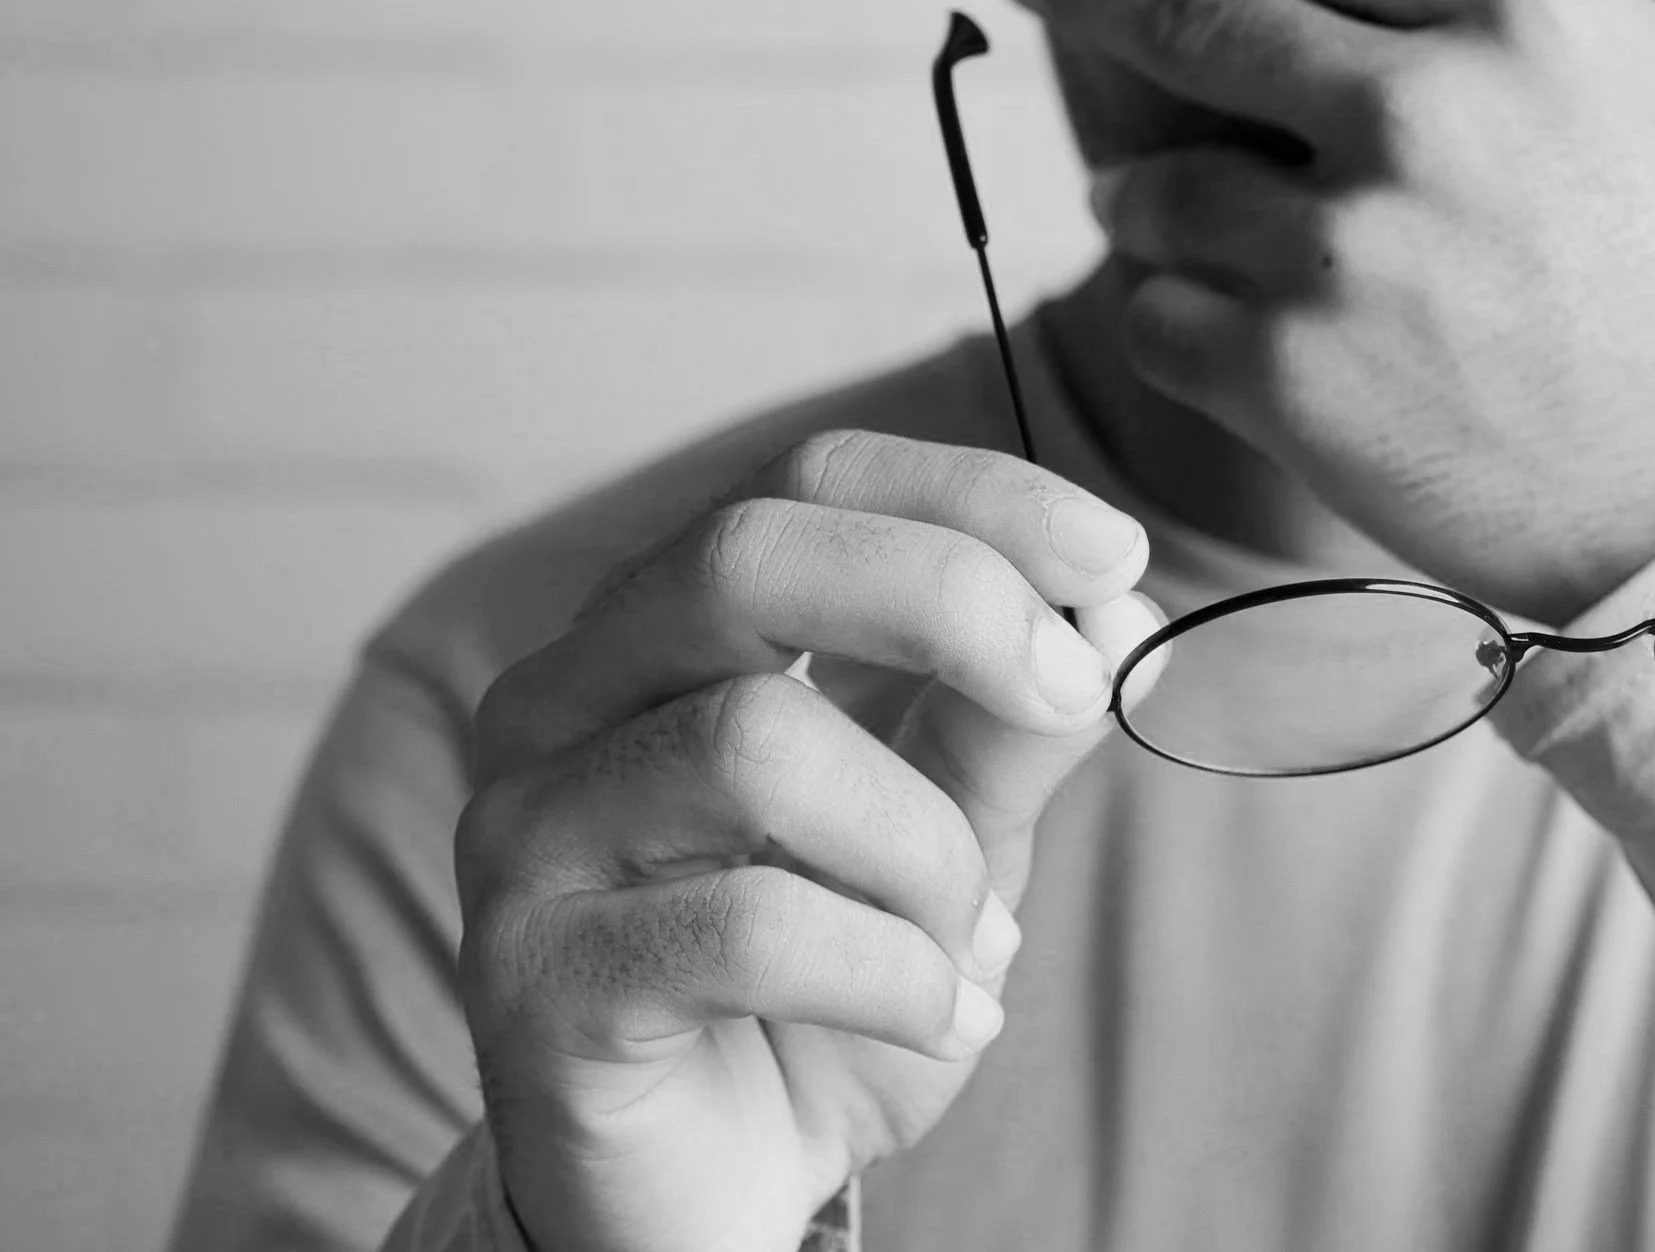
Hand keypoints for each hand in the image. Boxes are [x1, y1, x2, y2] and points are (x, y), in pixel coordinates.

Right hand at [454, 431, 1160, 1251]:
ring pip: (757, 745)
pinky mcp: (530, 977)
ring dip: (924, 851)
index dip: (971, 494)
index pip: (804, 484)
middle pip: (747, 556)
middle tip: (1072, 693)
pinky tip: (934, 1020)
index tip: (1116, 551)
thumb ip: (1010, 726)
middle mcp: (564, 701)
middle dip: (951, 601)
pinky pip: (747, 926)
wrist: (711, 1197)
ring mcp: (527, 834)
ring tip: (967, 943)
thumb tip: (1117, 608)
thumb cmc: (819, 997)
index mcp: (662, 634)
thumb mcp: (949, 840)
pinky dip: (892, 975)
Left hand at [998, 0, 1654, 623]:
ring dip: (1131, 187)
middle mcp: (1418, 107)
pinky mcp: (1292, 382)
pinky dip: (1158, 313)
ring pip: (1154, 186)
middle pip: (1191, 10)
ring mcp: (1344, 249)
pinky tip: (1188, 318)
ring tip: (1133, 199)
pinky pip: (1157, 321)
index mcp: (1526, 12)